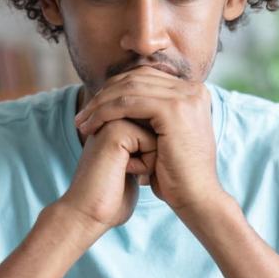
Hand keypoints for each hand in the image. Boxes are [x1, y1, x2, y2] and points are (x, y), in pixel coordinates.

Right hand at [55, 118, 157, 229]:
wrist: (86, 214)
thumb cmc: (110, 201)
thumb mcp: (131, 171)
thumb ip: (142, 153)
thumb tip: (165, 147)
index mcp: (113, 128)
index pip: (155, 133)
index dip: (151, 159)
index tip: (124, 174)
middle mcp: (111, 120)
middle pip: (157, 132)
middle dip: (151, 157)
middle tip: (123, 174)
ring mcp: (111, 122)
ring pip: (156, 135)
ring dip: (149, 161)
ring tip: (123, 172)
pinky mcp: (115, 130)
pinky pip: (152, 142)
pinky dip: (145, 164)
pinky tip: (123, 172)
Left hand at [73, 65, 223, 210]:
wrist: (197, 199)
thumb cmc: (177, 176)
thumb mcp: (165, 138)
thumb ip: (152, 116)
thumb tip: (126, 104)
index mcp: (193, 92)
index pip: (145, 78)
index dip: (115, 90)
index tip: (93, 109)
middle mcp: (193, 89)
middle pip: (136, 78)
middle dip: (104, 95)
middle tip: (82, 115)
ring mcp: (186, 97)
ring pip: (129, 89)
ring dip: (100, 104)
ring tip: (81, 123)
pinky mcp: (174, 109)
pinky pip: (128, 103)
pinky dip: (105, 112)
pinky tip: (91, 126)